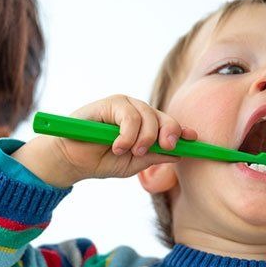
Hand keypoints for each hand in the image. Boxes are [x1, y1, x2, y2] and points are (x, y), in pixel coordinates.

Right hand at [13, 95, 196, 187]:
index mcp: (146, 127)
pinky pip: (129, 115)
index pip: (169, 126)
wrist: (70, 160)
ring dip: (144, 137)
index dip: (183, 131)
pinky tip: (118, 145)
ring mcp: (124, 106)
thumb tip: (180, 153)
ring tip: (128, 151)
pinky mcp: (109, 103)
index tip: (195, 140)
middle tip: (166, 148)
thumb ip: (154, 156)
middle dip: (168, 134)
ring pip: (148, 115)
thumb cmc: (99, 160)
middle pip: (164, 118)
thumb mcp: (132, 164)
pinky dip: (127, 133)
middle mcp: (138, 113)